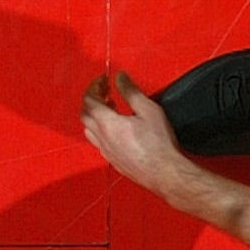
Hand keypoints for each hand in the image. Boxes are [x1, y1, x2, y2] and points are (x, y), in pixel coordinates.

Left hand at [80, 69, 192, 195]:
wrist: (164, 173)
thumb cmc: (158, 144)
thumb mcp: (148, 110)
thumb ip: (131, 91)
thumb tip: (120, 77)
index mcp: (107, 123)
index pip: (89, 100)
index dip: (94, 86)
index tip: (103, 80)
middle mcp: (101, 138)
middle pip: (85, 114)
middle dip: (92, 99)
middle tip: (104, 91)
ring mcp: (106, 151)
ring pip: (89, 129)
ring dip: (94, 115)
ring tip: (109, 108)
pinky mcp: (113, 161)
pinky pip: (98, 142)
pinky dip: (100, 130)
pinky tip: (115, 129)